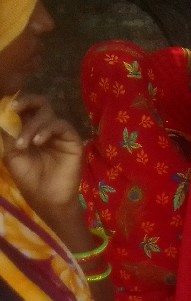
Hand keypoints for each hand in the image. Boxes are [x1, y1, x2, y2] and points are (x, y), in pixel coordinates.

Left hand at [0, 94, 83, 220]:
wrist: (46, 199)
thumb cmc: (29, 179)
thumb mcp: (11, 155)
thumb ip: (8, 134)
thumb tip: (1, 115)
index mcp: (31, 130)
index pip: (26, 109)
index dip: (18, 103)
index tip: (7, 107)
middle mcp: (46, 129)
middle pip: (41, 104)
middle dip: (28, 101)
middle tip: (15, 108)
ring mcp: (60, 134)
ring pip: (48, 115)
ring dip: (32, 125)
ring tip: (24, 144)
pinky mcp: (72, 140)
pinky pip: (61, 126)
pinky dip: (46, 130)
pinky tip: (37, 142)